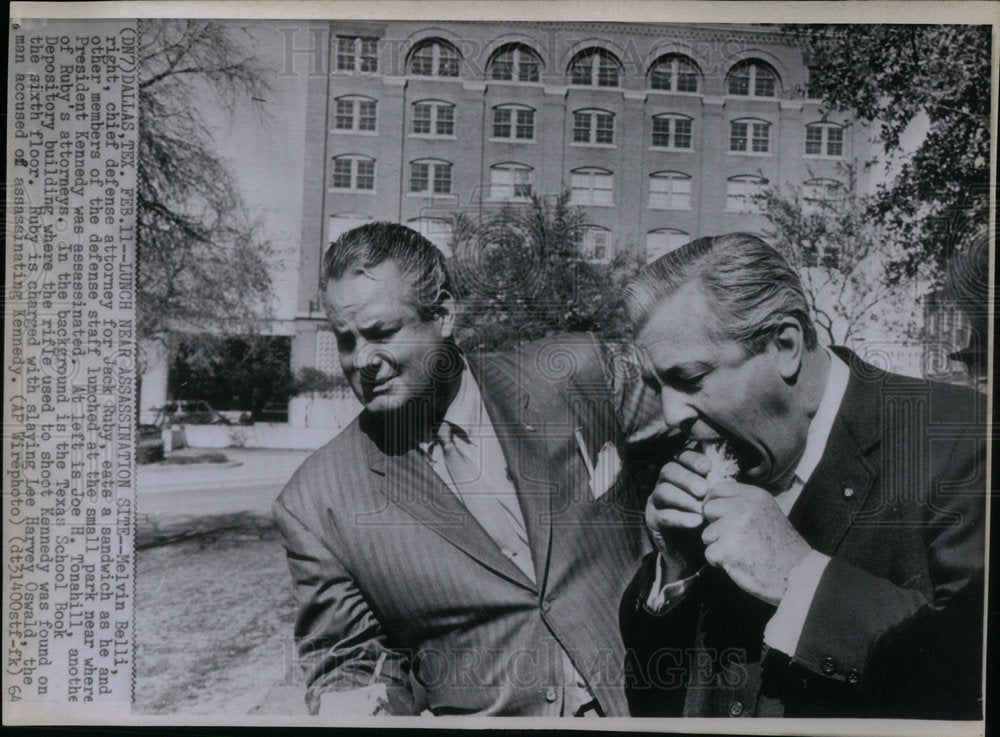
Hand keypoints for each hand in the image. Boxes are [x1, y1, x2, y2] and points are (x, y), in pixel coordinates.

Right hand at [646, 449, 712, 579]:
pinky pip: (663, 515)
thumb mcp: (714, 501)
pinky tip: (696, 522)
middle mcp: (665, 483)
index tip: (708, 468)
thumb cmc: (708, 519)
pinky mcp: (653, 519)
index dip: (693, 459)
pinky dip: (680, 518)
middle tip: (703, 490)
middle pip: (668, 470)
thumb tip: (729, 477)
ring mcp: (656, 501)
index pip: (681, 456)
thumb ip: (717, 487)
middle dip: (687, 478)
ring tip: (701, 509)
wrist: (694, 552)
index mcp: (681, 472)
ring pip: (663, 491)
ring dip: (684, 499)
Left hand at [701, 482, 811, 604]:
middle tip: (732, 538)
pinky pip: (709, 553)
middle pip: (709, 509)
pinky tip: (738, 563)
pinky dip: (719, 561)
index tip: (715, 514)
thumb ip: (743, 504)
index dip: (713, 501)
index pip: (719, 488)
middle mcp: (742, 508)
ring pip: (707, 533)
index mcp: (754, 496)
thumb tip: (712, 501)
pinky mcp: (726, 549)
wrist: (796, 574)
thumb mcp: (766, 513)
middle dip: (715, 524)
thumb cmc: (781, 546)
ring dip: (718, 545)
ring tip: (741, 552)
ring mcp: (733, 528)